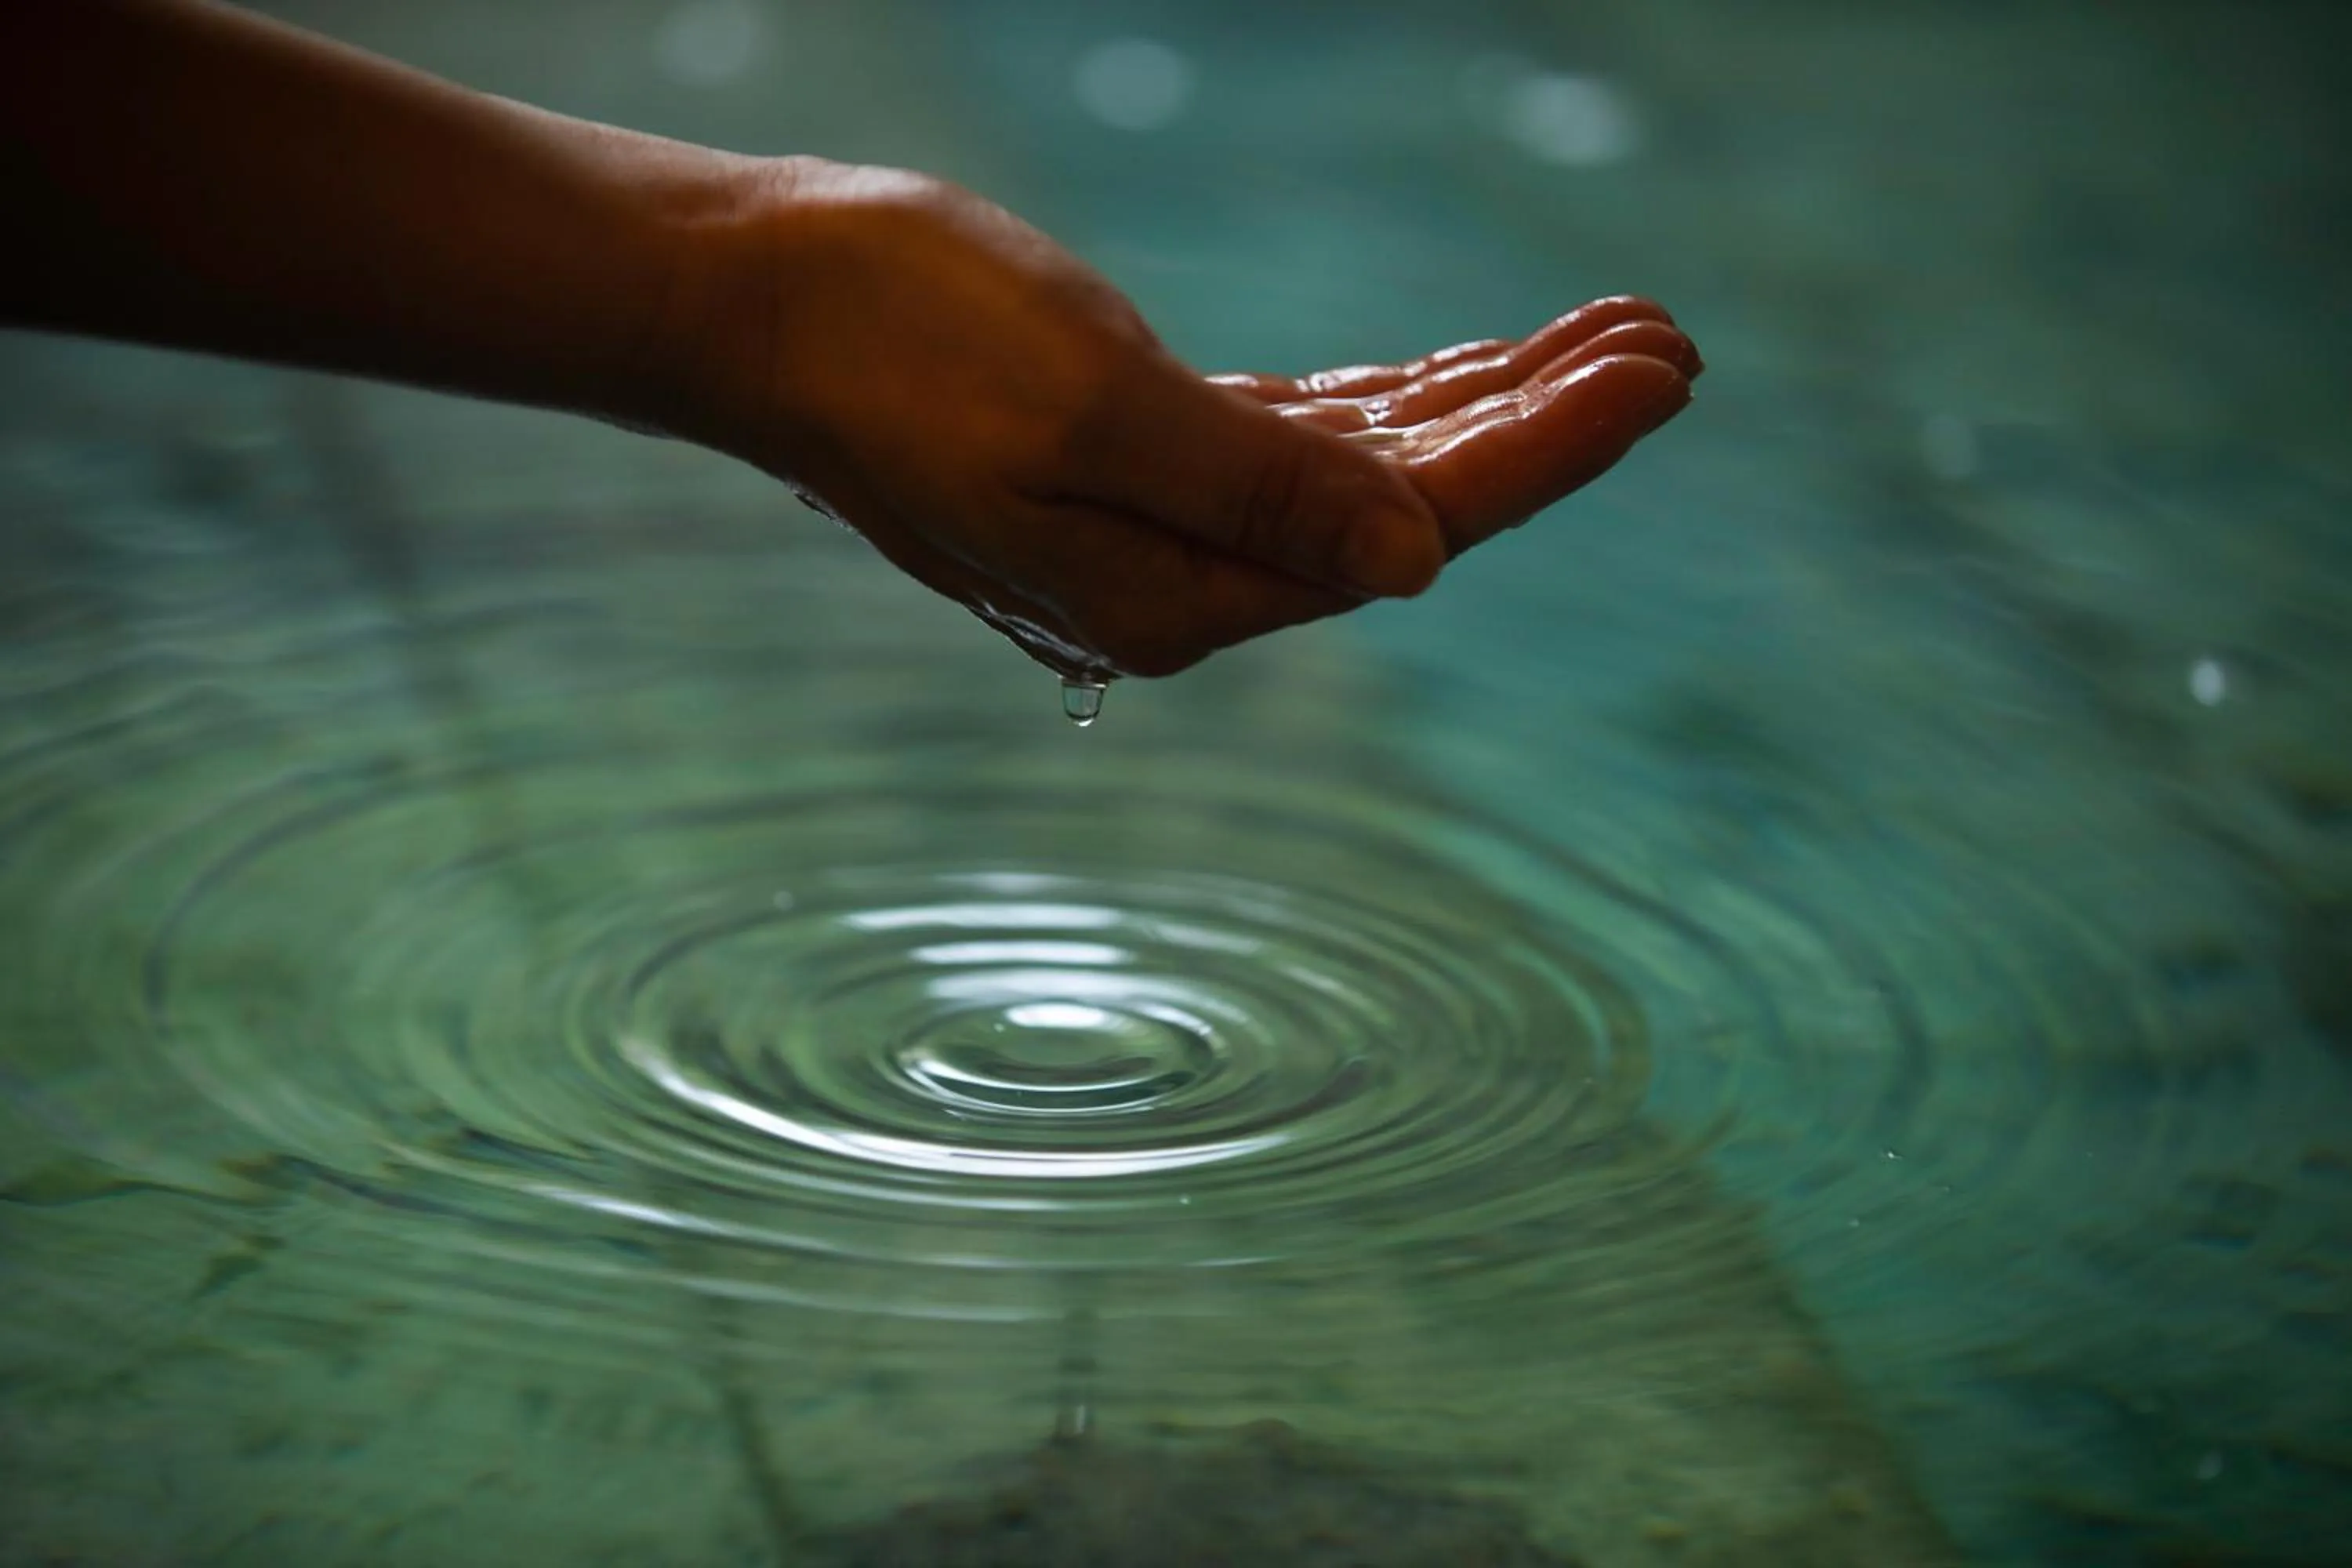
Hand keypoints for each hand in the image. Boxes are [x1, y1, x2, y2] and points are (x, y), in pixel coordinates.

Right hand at [680, 159, 1697, 677]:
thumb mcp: (1092, 410)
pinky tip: (1462, 364)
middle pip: (1412, 504)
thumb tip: (1419, 562)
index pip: (1412, 525)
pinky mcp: (1137, 461)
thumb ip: (1261, 488)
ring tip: (1608, 332)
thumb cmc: (899, 341)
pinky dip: (1389, 398)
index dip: (1547, 449)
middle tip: (1672, 340)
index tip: (1659, 371)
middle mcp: (1183, 582)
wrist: (756, 302)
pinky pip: (1301, 438)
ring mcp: (1159, 527)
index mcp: (1179, 593)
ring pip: (1366, 465)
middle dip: (1544, 420)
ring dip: (1482, 399)